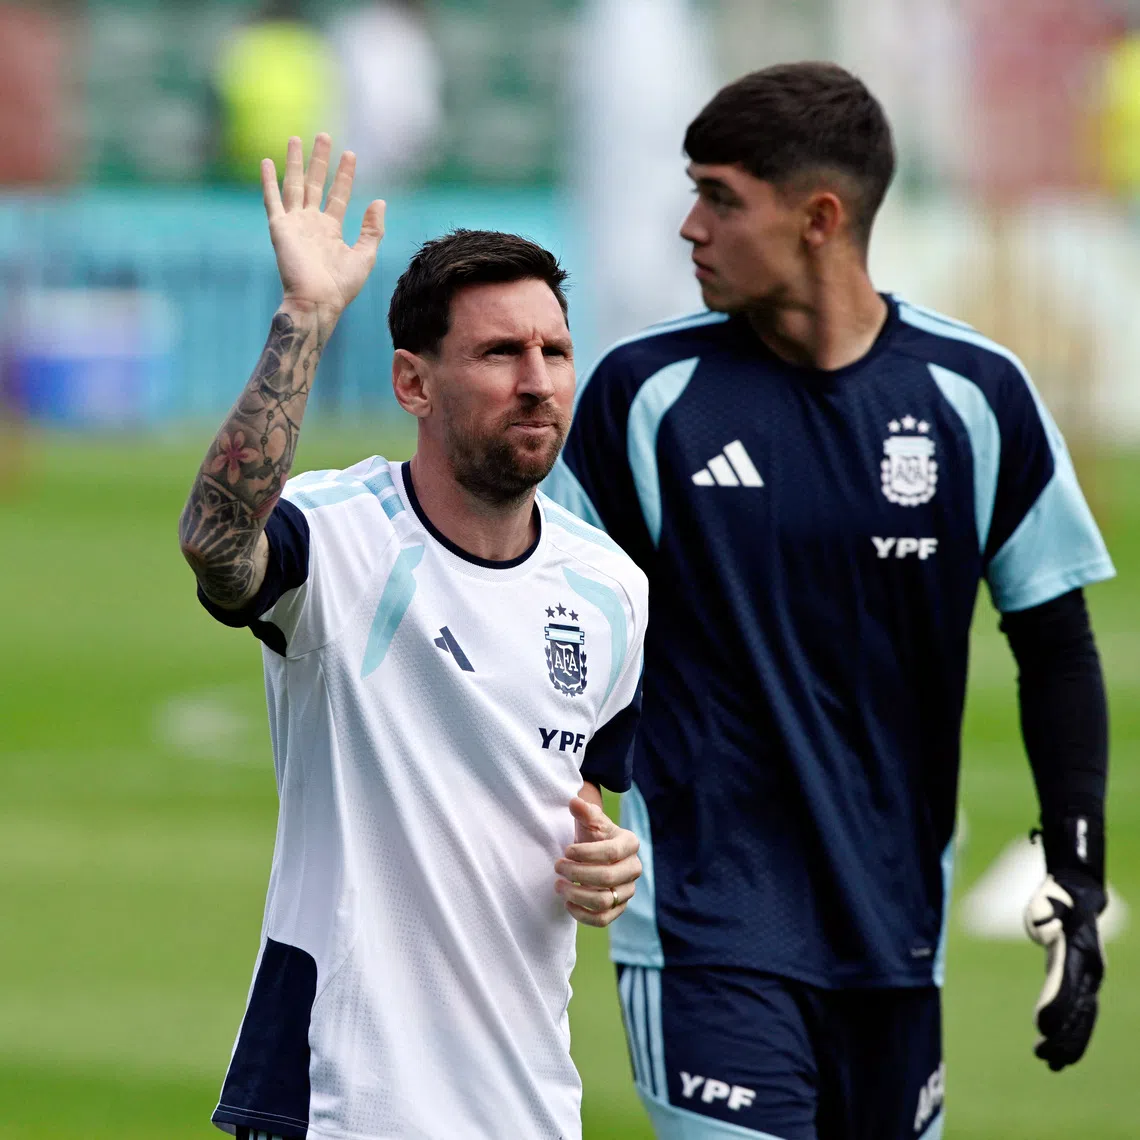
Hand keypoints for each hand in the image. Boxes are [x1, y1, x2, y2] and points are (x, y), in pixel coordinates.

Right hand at [261, 134, 385, 315]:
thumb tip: (379, 202)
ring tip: (296, 138)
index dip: (345, 175)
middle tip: (324, 136)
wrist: (318, 301)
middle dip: (320, 160)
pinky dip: (268, 181)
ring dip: (295, 162)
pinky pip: (272, 200)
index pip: (339, 195)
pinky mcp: (279, 228)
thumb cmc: (341, 286)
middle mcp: (311, 224)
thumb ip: (372, 230)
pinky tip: (267, 162)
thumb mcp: (365, 256)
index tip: (350, 154)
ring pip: (295, 185)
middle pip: (316, 184)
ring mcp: (295, 224)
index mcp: (331, 230)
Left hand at [554, 796, 640, 927]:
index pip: (610, 852)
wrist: (595, 854)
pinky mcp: (619, 908)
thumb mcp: (589, 821)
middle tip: (557, 867)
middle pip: (607, 878)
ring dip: (576, 894)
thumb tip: (575, 802)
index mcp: (630, 844)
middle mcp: (634, 868)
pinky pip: (602, 919)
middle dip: (577, 874)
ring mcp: (628, 891)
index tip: (566, 851)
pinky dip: (582, 914)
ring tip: (558, 885)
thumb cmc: (592, 836)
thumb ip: (584, 811)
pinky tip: (567, 903)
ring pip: (604, 901)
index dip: (586, 853)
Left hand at [1024, 871, 1106, 1069]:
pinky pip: (1083, 1014)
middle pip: (1080, 1009)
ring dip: (1070, 1043)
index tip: (1042, 1027)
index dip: (1056, 1006)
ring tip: (1052, 1065)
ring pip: (1085, 1018)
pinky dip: (1075, 1034)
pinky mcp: (1083, 982)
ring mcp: (1090, 978)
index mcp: (1080, 951)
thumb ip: (1046, 915)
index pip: (1068, 984)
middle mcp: (1090, 969)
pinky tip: (1061, 1053)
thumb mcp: (1048, 901)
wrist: (1079, 895)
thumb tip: (1046, 928)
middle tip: (1043, 1058)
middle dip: (1064, 1036)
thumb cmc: (1057, 898)